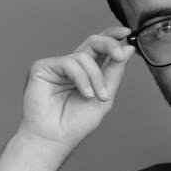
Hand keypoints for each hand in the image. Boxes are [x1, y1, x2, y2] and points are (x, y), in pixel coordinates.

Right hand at [18, 27, 134, 149]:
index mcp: (86, 72)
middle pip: (93, 42)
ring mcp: (57, 66)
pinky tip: (85, 94)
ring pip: (84, 57)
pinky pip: (69, 63)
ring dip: (96, 77)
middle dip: (109, 45)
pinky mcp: (43, 67)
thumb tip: (127, 49)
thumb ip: (114, 73)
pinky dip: (81, 78)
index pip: (100, 48)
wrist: (55, 138)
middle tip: (120, 54)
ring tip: (97, 97)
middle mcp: (72, 66)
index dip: (112, 37)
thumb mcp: (104, 98)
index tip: (126, 33)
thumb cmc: (75, 123)